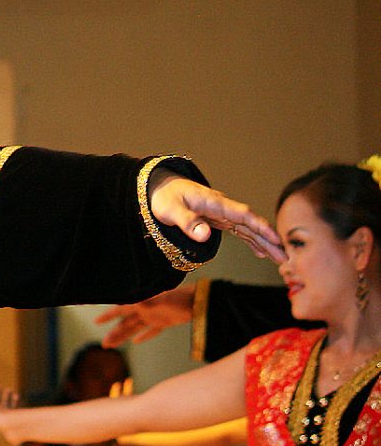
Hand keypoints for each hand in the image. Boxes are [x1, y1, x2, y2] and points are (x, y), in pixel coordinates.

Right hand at [95, 285, 193, 347]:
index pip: (120, 310)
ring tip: (113, 345)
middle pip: (125, 323)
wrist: (199, 300)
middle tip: (104, 345)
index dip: (108, 316)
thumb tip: (134, 300)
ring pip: (134, 329)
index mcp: (141, 303)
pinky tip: (136, 342)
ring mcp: (154, 316)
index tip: (96, 322)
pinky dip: (143, 336)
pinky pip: (151, 331)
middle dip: (114, 333)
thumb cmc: (180, 297)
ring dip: (124, 337)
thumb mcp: (162, 299)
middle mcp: (144, 310)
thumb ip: (148, 300)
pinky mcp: (164, 322)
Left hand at [149, 174, 283, 262]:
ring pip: (248, 229)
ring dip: (264, 243)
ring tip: (280, 258)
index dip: (260, 226)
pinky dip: (252, 241)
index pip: (243, 215)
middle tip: (285, 256)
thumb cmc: (164, 197)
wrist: (160, 186)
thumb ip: (187, 221)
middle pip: (251, 224)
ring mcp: (222, 214)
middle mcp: (223, 208)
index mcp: (215, 203)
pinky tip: (261, 252)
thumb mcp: (170, 210)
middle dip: (269, 239)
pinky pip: (239, 231)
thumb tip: (205, 234)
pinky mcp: (218, 220)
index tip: (276, 238)